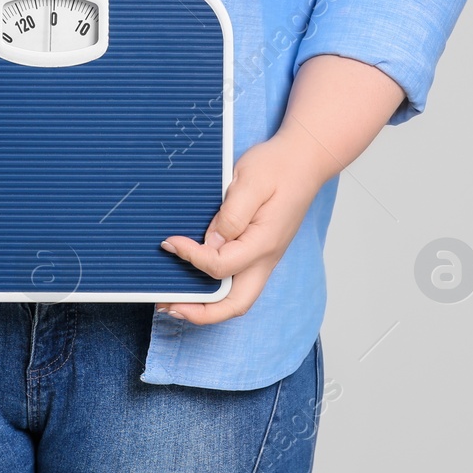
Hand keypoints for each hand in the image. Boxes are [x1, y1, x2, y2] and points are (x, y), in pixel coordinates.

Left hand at [156, 131, 331, 324]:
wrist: (305, 160)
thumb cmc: (279, 167)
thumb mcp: (250, 181)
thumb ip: (231, 215)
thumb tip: (211, 243)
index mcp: (263, 243)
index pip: (219, 267)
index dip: (191, 258)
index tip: (170, 242)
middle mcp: (265, 258)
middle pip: (235, 305)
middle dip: (200, 312)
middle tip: (167, 305)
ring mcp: (263, 258)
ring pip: (236, 298)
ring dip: (206, 304)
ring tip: (174, 299)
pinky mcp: (258, 252)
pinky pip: (236, 281)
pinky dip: (214, 288)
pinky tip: (194, 278)